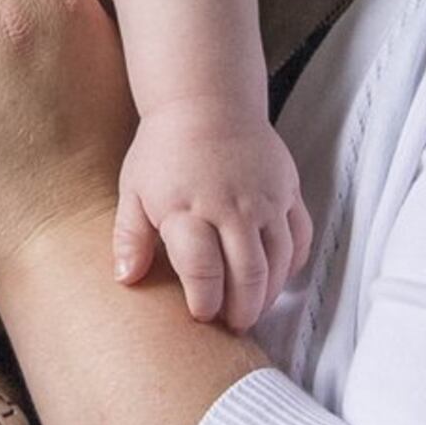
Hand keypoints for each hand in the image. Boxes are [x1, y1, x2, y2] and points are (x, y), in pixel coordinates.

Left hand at [116, 104, 311, 331]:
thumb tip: (125, 279)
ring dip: (268, 294)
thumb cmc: (164, 150)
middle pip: (248, 274)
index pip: (203, 270)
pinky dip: (292, 265)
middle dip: (242, 310)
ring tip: (253, 309)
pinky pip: (300, 238)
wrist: (206, 100)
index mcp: (188, 208)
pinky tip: (276, 278)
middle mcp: (231, 205)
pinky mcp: (288, 189)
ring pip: (279, 262)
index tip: (200, 315)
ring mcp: (265, 198)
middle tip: (232, 324)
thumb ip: (129, 237)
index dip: (204, 302)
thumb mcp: (133, 190)